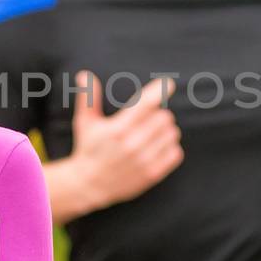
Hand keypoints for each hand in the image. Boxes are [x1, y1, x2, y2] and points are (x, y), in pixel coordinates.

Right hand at [69, 71, 182, 208]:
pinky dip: (169, 147)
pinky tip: (156, 148)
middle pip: (164, 117)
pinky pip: (175, 152)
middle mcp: (132, 145)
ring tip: (150, 134)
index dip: (159, 91)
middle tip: (146, 121)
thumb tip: (85, 75)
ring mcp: (144, 161)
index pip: (145, 104)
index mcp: (117, 129)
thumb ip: (88, 98)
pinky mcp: (152, 174)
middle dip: (157, 114)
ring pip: (171, 133)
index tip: (168, 84)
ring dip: (165, 130)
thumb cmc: (89, 149)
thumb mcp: (85, 123)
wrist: (89, 185)